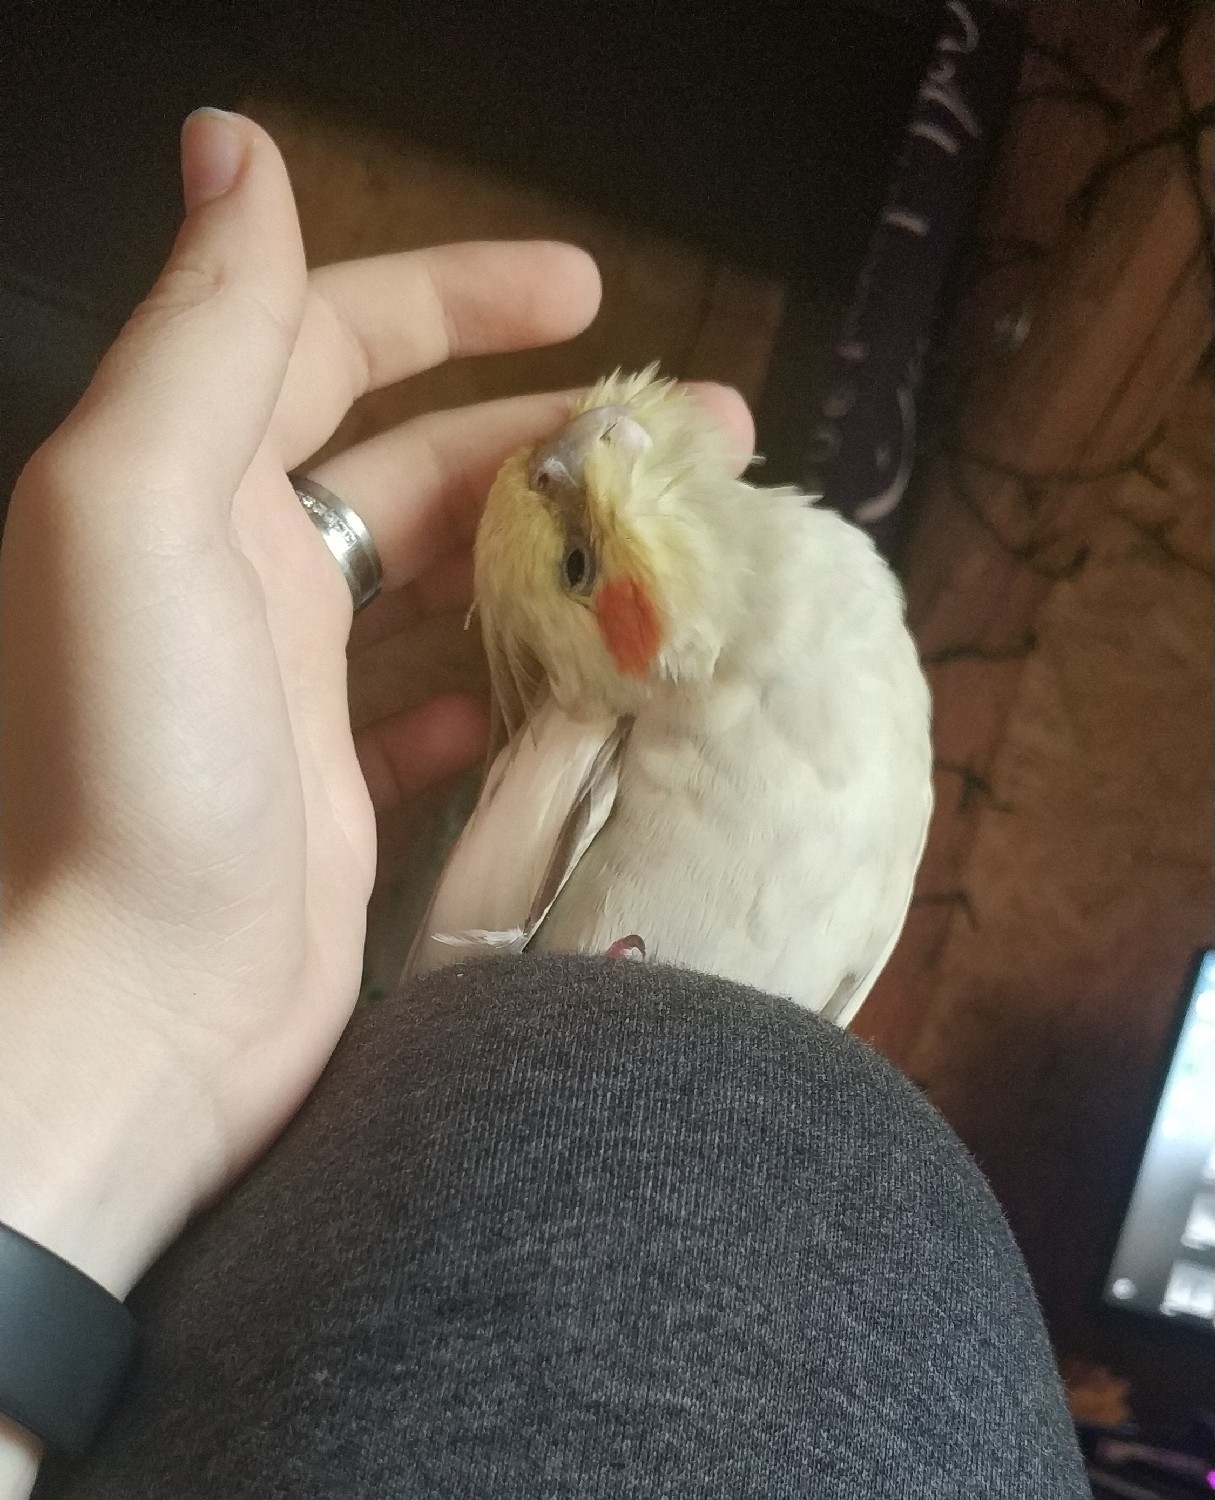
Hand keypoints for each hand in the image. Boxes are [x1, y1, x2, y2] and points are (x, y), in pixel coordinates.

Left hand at [0, 110, 753, 1302]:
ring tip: (694, 549)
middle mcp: (237, 576)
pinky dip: (517, 686)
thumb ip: (201, 332)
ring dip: (560, 551)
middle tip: (707, 440)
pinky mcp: (341, 805)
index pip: (330, 338)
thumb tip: (235, 145)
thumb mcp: (137, 514)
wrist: (136, 1018)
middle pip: (420, 464)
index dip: (455, 295)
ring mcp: (292, 699)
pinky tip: (598, 685)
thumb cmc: (133, 769)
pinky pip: (444, 715)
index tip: (592, 291)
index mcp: (187, 485)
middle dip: (557, 433)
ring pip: (448, 585)